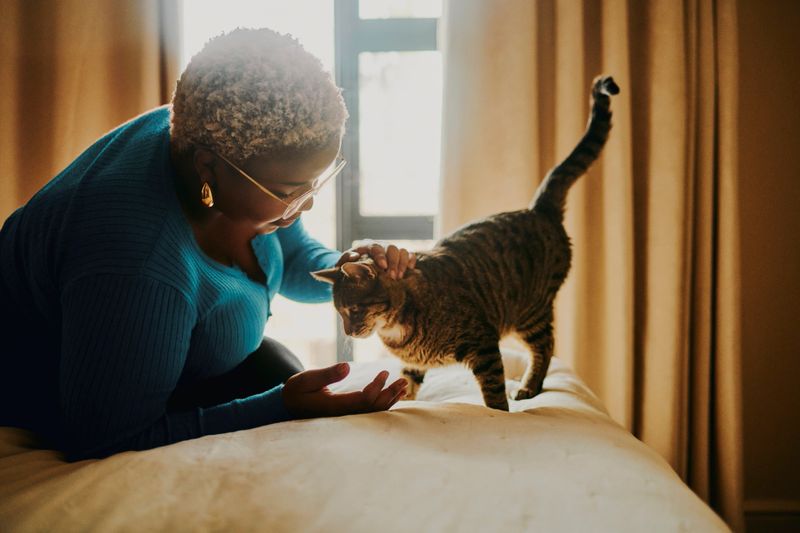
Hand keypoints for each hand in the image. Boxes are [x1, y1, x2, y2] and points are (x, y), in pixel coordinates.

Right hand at [282, 362, 406, 418]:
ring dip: (390, 399)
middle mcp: (343, 415)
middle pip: (373, 408)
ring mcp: (346, 417)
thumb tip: (347, 366)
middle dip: (390, 395)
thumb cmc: (296, 391)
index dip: (377, 387)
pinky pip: (369, 411)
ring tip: (404, 386)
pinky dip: (383, 403)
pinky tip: (393, 394)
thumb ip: (326, 374)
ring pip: (373, 412)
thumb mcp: (306, 380)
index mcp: (334, 408)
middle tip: (404, 381)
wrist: (288, 406)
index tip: (384, 372)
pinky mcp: (347, 414)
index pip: (363, 400)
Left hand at [337, 242, 416, 279]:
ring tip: (399, 278)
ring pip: (402, 251)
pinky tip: (410, 270)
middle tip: (392, 277)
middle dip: (393, 263)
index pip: (375, 247)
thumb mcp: (341, 264)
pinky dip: (411, 261)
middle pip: (392, 248)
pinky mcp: (399, 257)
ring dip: (402, 264)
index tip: (383, 267)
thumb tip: (354, 256)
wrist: (355, 269)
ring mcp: (391, 251)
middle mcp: (380, 246)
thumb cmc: (348, 267)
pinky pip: (410, 255)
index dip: (381, 256)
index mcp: (366, 246)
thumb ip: (345, 259)